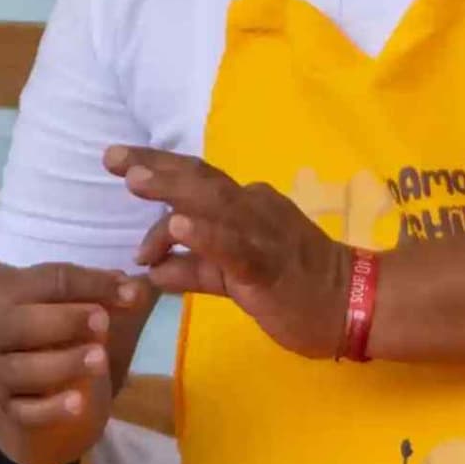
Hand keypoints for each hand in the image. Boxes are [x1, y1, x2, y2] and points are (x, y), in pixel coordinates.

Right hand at [0, 261, 143, 463]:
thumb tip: (136, 289)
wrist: (36, 381)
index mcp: (14, 294)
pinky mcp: (9, 408)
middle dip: (63, 321)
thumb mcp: (82, 306)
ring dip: (62, 364)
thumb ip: (107, 295)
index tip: (131, 293)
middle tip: (103, 322)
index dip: (91, 284)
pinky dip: (50, 409)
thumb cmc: (62, 332)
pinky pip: (24, 412)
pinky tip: (79, 404)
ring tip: (99, 359)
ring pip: (19, 370)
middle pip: (19, 323)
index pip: (48, 281)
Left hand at [110, 145, 356, 359]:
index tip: (118, 162)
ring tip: (134, 179)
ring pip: (213, 205)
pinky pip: (234, 246)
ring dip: (172, 190)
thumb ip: (194, 269)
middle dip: (153, 166)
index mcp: (245, 206)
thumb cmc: (295, 289)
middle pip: (197, 180)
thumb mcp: (233, 278)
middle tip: (111, 156)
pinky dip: (205, 233)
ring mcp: (261, 234)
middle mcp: (252, 208)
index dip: (156, 170)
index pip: (194, 183)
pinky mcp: (268, 265)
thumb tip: (153, 270)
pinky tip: (177, 224)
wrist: (353, 307)